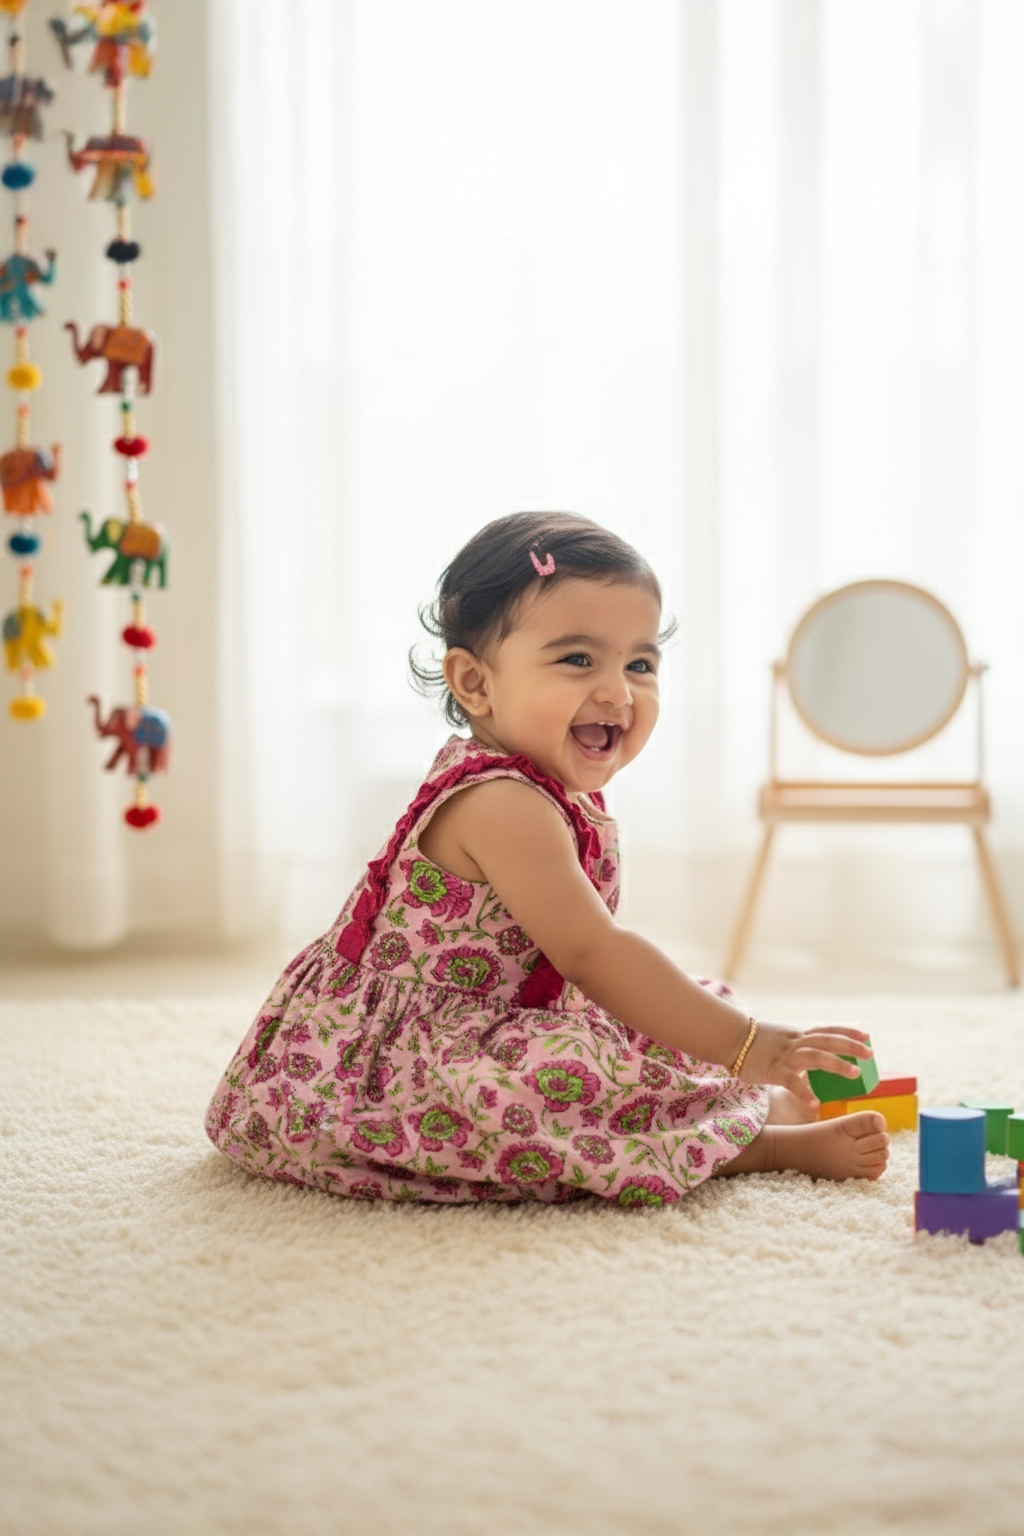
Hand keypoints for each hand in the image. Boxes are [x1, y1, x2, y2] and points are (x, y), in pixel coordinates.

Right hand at [738, 1021, 873, 1110]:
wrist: (729, 1038)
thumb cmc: (753, 1042)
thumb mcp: (780, 1037)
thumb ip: (796, 1045)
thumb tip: (811, 1054)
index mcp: (797, 1035)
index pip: (827, 1030)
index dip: (847, 1032)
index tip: (867, 1036)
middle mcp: (795, 1042)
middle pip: (827, 1040)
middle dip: (850, 1046)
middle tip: (870, 1053)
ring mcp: (784, 1055)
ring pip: (814, 1056)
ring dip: (836, 1064)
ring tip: (854, 1074)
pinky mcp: (772, 1070)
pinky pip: (790, 1081)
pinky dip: (803, 1092)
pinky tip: (815, 1104)